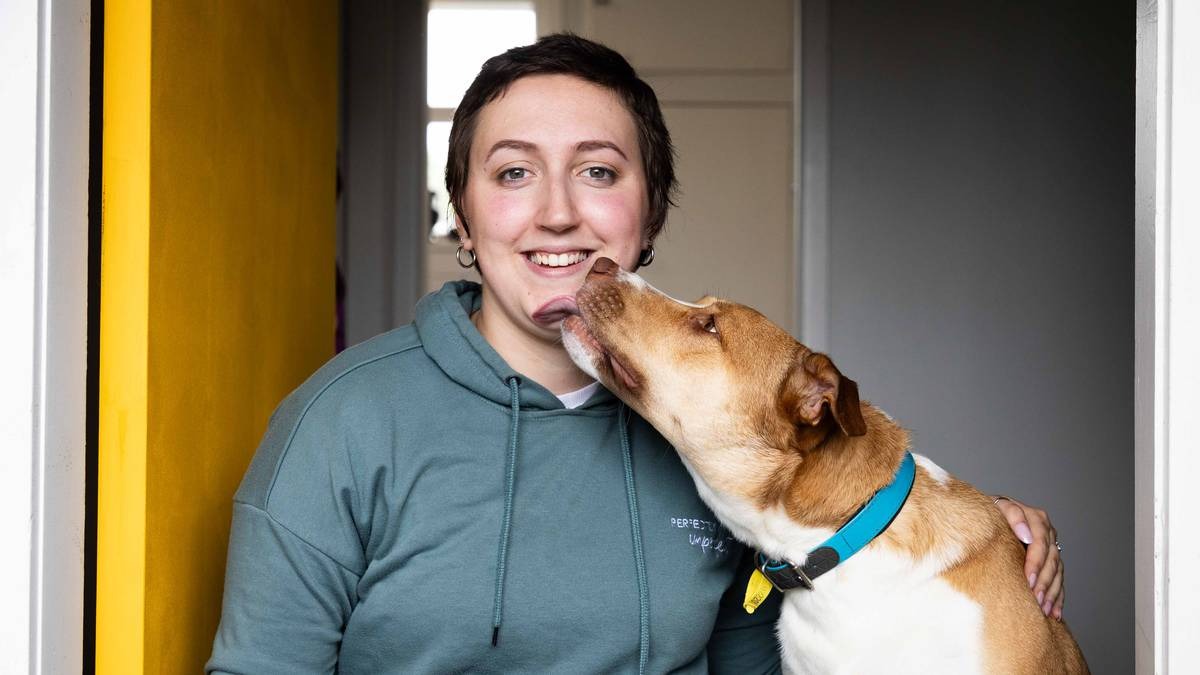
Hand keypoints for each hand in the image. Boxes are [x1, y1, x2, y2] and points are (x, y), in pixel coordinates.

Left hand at [994, 496, 1062, 619]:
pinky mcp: (1051, 560)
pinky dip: (1057, 598)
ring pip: (1057, 572)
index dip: (1035, 563)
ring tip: (1043, 610)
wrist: (989, 516)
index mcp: (1036, 518)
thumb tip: (1027, 536)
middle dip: (1044, 582)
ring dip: (1052, 593)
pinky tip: (1054, 613)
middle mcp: (1047, 532)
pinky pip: (1058, 581)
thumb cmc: (990, 513)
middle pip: (1051, 560)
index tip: (1028, 579)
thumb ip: (1012, 515)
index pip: (1040, 543)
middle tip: (1036, 600)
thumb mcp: (997, 508)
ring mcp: (1050, 546)